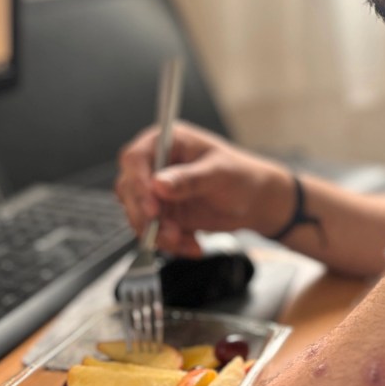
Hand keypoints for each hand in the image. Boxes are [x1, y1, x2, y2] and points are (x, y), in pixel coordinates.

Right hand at [114, 121, 292, 256]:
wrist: (255, 202)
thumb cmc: (241, 176)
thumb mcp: (219, 174)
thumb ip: (189, 179)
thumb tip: (159, 184)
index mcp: (167, 141)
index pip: (135, 158)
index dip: (138, 183)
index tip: (152, 207)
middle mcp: (156, 164)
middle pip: (129, 189)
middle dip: (147, 216)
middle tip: (169, 232)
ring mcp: (156, 191)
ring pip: (137, 215)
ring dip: (158, 234)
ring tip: (185, 240)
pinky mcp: (162, 213)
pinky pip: (152, 232)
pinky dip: (170, 243)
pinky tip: (192, 244)